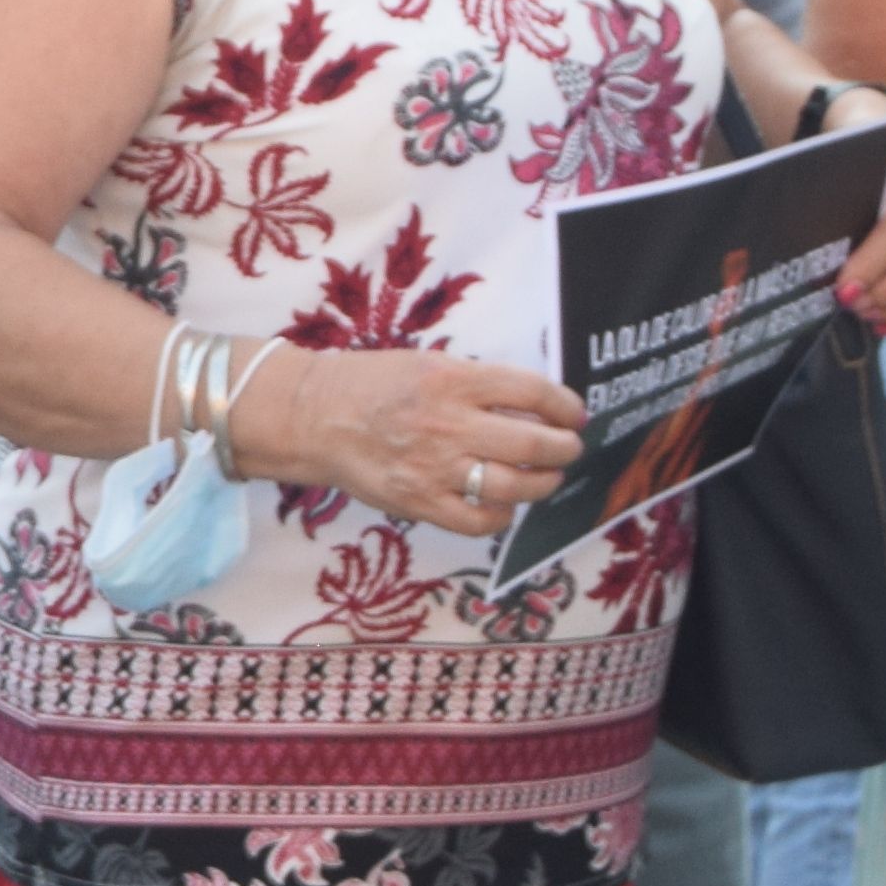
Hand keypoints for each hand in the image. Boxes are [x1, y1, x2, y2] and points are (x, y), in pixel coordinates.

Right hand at [235, 343, 585, 539]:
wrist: (312, 417)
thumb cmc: (370, 385)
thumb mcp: (427, 364)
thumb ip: (478, 385)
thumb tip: (535, 409)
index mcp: (452, 380)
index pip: (533, 392)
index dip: (565, 406)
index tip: (574, 415)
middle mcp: (448, 424)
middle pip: (534, 444)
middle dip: (564, 449)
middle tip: (567, 449)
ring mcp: (433, 468)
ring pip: (515, 486)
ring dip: (542, 483)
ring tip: (544, 478)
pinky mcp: (418, 502)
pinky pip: (479, 520)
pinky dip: (501, 515)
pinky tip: (501, 504)